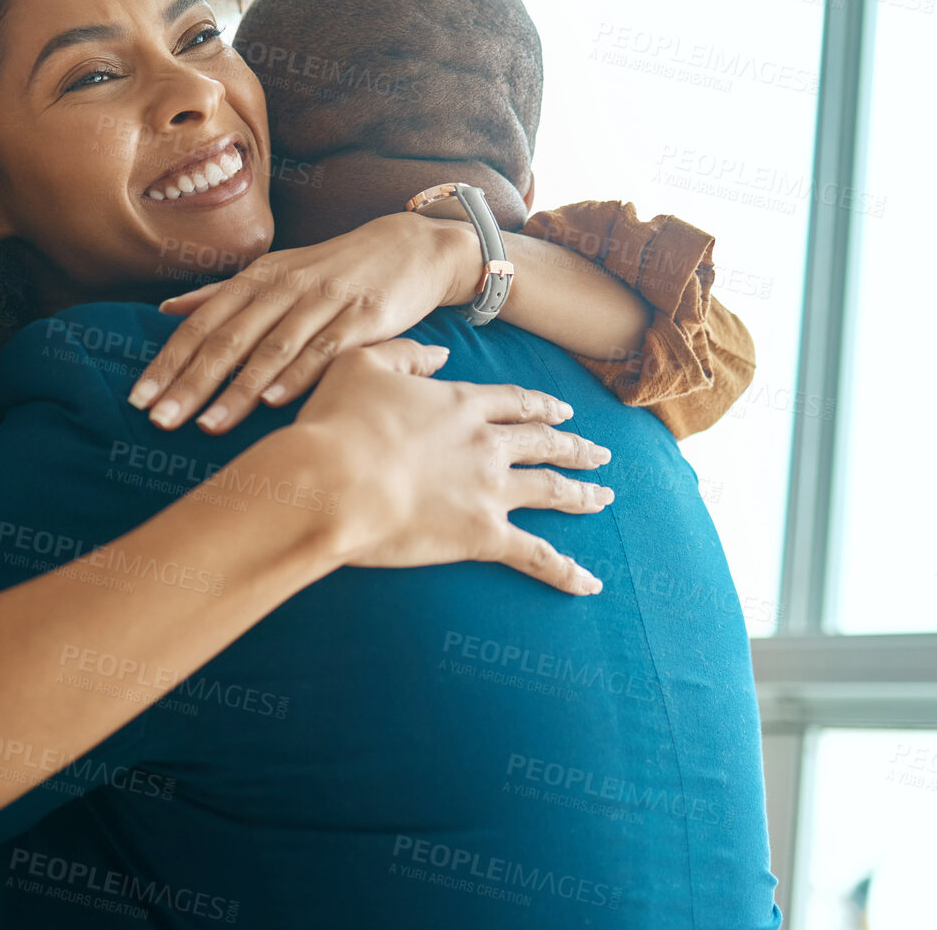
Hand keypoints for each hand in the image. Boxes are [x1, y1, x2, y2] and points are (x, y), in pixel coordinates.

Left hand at [129, 211, 479, 433]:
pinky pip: (324, 351)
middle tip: (159, 419)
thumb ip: (220, 293)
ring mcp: (324, 302)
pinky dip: (297, 376)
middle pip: (228, 340)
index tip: (138, 398)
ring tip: (206, 425)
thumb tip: (165, 309)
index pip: (201, 324)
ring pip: (271, 350)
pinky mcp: (363, 318)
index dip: (168, 361)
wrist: (411, 248)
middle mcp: (284, 288)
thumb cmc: (334, 268)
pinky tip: (273, 403)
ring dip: (237, 390)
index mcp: (257, 279)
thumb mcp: (275, 271)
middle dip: (190, 382)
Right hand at [292, 338, 611, 595]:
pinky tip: (590, 583)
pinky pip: (536, 556)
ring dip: (583, 493)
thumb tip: (442, 353)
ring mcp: (491, 490)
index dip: (542, 406)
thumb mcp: (361, 365)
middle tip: (600, 454)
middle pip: (545, 443)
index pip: (516, 402)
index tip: (563, 410)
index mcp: (462, 404)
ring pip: (552, 490)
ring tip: (604, 497)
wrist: (331, 481)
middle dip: (575, 447)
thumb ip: (407, 354)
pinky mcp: (484, 536)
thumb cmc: (336, 424)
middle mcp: (487, 444)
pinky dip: (566, 570)